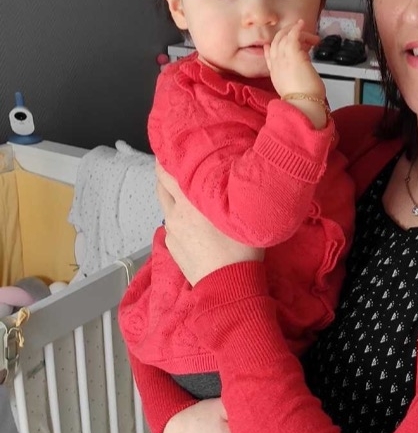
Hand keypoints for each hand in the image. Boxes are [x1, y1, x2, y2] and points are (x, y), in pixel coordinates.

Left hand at [156, 164, 263, 286]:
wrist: (227, 285)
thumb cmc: (241, 249)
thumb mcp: (240, 213)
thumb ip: (228, 191)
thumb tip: (227, 175)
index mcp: (191, 201)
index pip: (167, 172)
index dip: (166, 157)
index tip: (172, 147)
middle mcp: (175, 213)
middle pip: (161, 185)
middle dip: (166, 174)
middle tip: (178, 165)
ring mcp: (171, 231)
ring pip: (167, 205)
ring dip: (173, 197)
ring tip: (188, 194)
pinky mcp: (171, 246)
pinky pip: (171, 224)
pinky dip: (177, 217)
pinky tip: (192, 221)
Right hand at [266, 20, 325, 99]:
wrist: (303, 105)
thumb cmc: (303, 102)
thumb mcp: (294, 90)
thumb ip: (293, 81)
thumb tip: (300, 77)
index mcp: (275, 76)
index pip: (269, 58)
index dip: (269, 50)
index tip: (270, 45)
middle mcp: (277, 66)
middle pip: (274, 44)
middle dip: (283, 36)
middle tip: (292, 30)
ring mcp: (284, 60)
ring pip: (283, 39)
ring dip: (293, 31)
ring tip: (301, 27)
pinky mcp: (294, 55)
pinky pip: (292, 37)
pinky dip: (296, 29)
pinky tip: (301, 24)